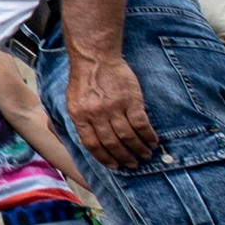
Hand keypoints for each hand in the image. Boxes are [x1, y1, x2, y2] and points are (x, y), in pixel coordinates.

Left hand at [65, 51, 160, 169]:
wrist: (95, 58)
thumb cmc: (84, 81)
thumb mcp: (72, 102)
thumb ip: (79, 121)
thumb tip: (87, 143)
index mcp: (79, 116)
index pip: (92, 144)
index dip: (105, 158)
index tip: (114, 166)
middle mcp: (96, 114)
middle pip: (112, 143)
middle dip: (123, 157)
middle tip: (132, 164)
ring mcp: (114, 107)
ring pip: (128, 136)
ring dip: (138, 149)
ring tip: (144, 155)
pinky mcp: (131, 100)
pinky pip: (141, 123)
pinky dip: (148, 135)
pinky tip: (152, 141)